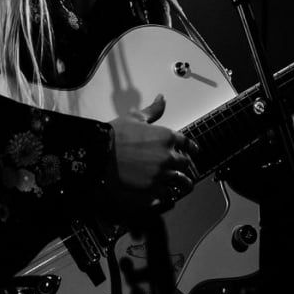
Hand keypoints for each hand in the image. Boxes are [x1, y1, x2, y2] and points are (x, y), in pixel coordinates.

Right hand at [105, 94, 195, 211]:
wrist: (101, 151)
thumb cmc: (116, 134)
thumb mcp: (136, 118)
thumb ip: (153, 110)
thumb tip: (162, 99)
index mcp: (167, 136)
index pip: (188, 144)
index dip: (191, 149)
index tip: (192, 152)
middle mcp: (168, 155)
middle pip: (185, 164)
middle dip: (183, 165)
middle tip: (181, 168)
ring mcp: (161, 173)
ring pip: (181, 182)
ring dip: (182, 183)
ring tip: (182, 185)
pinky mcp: (152, 187)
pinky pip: (167, 194)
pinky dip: (167, 194)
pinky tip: (166, 194)